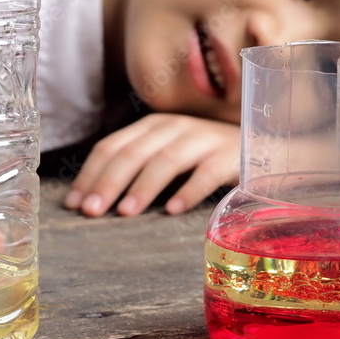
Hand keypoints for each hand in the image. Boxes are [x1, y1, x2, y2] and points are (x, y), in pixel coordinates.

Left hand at [63, 113, 239, 216]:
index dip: (91, 174)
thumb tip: (94, 201)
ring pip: (167, 159)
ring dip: (143, 186)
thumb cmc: (206, 158)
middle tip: (92, 211)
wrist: (264, 149)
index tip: (75, 203)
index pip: (112, 146)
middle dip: (109, 181)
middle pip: (134, 152)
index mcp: (152, 126)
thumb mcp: (169, 157)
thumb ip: (138, 169)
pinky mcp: (230, 154)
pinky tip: (173, 210)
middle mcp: (175, 127)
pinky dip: (188, 190)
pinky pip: (207, 171)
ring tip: (126, 212)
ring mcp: (204, 138)